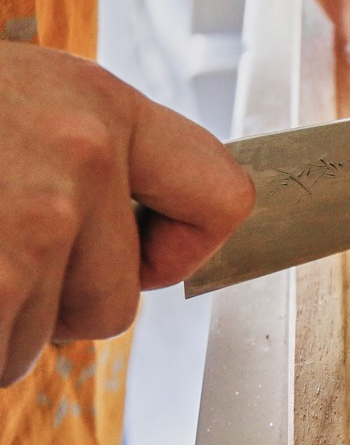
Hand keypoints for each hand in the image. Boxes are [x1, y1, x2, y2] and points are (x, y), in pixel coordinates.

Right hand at [0, 43, 253, 385]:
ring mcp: (29, 217)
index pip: (225, 200)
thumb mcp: (28, 100)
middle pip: (116, 304)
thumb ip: (96, 159)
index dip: (179, 246)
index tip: (137, 249)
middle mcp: (83, 154)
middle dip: (50, 301)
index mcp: (106, 108)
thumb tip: (158, 248)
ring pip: (37, 344)